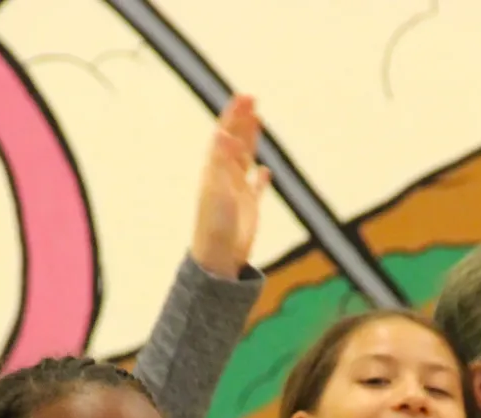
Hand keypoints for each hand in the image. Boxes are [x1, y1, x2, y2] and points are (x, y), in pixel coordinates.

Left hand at [190, 94, 271, 278]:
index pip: (224, 135)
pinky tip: (266, 170)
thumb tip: (222, 132)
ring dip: (250, 140)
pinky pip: (256, 188)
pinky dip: (261, 178)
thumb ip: (221, 161)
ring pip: (245, 159)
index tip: (244, 97)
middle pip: (235, 142)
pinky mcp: (248, 209)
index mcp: (215, 170)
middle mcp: (225, 177)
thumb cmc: (215, 224)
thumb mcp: (218, 189)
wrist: (218, 256)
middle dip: (242, 121)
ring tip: (257, 122)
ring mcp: (237, 192)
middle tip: (252, 99)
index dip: (234, 116)